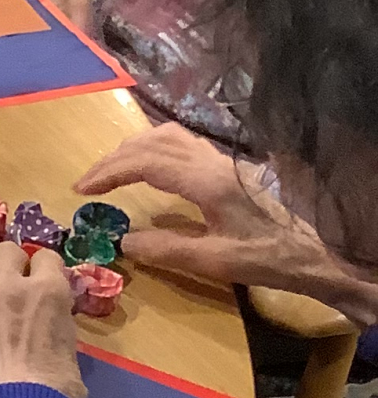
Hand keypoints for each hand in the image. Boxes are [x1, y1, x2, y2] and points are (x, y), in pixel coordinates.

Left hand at [0, 241, 85, 397]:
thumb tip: (53, 319)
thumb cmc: (55, 392)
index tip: (42, 278)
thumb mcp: (72, 351)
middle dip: (12, 262)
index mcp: (49, 292)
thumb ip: (60, 324)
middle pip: (7, 251)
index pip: (47, 257)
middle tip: (12, 280)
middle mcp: (10, 286)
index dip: (44, 268)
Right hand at [78, 125, 377, 320]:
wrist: (314, 252)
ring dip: (133, 148)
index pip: (145, 162)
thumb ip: (166, 250)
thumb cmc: (266, 258)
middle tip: (89, 183)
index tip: (83, 189)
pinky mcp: (227, 165)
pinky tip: (148, 163)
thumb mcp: (214, 262)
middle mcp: (211, 162)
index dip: (109, 172)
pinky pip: (181, 141)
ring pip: (167, 135)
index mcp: (206, 182)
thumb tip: (123, 242)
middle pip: (152, 142)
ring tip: (112, 171)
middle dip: (114, 158)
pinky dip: (153, 146)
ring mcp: (220, 159)